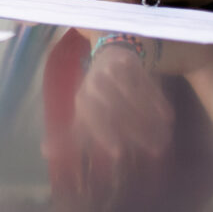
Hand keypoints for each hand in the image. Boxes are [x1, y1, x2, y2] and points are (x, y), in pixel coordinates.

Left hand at [74, 40, 174, 164]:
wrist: (110, 57)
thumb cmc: (96, 95)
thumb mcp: (83, 114)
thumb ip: (67, 135)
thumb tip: (44, 152)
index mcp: (83, 99)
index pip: (92, 118)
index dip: (104, 135)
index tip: (118, 154)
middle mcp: (94, 84)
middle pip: (116, 110)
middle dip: (135, 131)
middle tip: (154, 150)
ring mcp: (112, 72)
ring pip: (132, 98)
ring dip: (149, 119)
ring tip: (165, 137)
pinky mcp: (129, 63)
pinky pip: (145, 84)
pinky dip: (156, 101)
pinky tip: (167, 117)